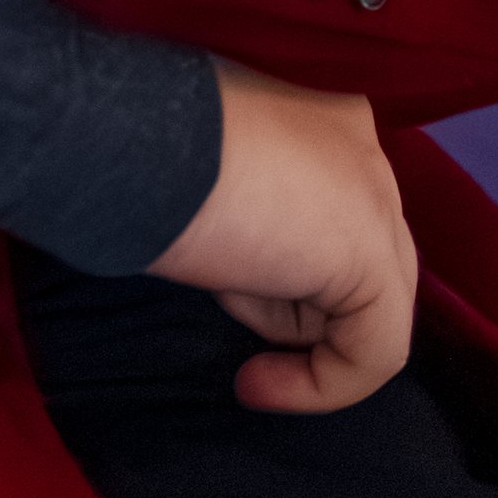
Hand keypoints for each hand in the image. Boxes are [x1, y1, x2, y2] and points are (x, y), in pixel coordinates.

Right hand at [148, 63, 417, 413]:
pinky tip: (257, 385)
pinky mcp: (372, 257)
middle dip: (289, 297)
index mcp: (322, 111)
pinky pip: (375, 351)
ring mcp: (376, 198)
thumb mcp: (204, 167)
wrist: (122, 136)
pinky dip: (321, 385)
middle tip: (221, 294)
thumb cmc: (138, 144)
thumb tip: (250, 254)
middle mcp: (364, 144)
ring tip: (219, 287)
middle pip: (352, 258)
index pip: (327, 210)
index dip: (278, 264)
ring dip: (285, 325)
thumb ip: (251, 196)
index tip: (222, 283)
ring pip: (362, 303)